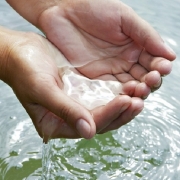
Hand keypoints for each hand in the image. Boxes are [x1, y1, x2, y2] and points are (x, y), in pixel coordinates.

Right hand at [0, 27, 143, 141]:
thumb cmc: (24, 70)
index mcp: (56, 123)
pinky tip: (128, 86)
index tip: (125, 102)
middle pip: (100, 121)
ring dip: (122, 103)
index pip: (88, 125)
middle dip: (121, 112)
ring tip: (139, 94)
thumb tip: (88, 132)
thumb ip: (64, 110)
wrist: (20, 52)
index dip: (108, 114)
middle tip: (138, 102)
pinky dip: (115, 92)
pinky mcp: (81, 91)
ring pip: (104, 109)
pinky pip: (102, 95)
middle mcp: (68, 116)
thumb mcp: (42, 89)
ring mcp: (76, 104)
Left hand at [38, 0, 175, 98]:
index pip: (153, 63)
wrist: (63, 12)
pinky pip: (110, 91)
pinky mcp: (94, 78)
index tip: (162, 68)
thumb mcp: (124, 17)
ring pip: (128, 87)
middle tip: (151, 80)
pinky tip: (125, 96)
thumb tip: (170, 55)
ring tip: (140, 89)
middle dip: (149, 82)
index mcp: (134, 47)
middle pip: (142, 78)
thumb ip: (146, 36)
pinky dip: (119, 96)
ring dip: (136, 91)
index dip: (159, 68)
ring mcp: (109, 71)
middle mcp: (124, 62)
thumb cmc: (93, 8)